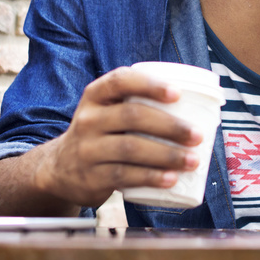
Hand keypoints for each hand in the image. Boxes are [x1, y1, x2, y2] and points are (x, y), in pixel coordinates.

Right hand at [33, 67, 203, 208]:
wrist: (60, 168)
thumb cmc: (103, 132)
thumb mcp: (109, 110)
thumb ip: (140, 102)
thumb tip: (199, 106)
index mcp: (97, 95)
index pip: (121, 81)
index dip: (150, 85)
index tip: (177, 93)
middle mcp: (88, 119)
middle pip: (132, 116)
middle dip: (170, 126)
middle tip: (197, 135)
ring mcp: (87, 149)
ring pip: (131, 148)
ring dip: (167, 155)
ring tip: (192, 160)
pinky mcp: (90, 176)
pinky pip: (124, 176)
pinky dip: (151, 177)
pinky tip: (171, 178)